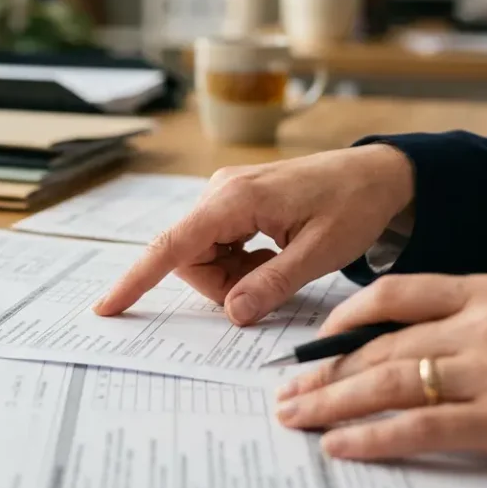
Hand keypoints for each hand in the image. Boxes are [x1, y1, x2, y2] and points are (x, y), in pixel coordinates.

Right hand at [93, 145, 414, 324]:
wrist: (378, 174)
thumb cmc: (353, 205)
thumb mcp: (320, 253)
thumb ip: (273, 284)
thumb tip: (232, 314)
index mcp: (235, 200)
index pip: (173, 246)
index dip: (138, 279)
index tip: (108, 306)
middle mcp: (221, 192)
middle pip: (189, 259)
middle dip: (220, 286)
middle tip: (271, 286)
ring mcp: (226, 196)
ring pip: (203, 256)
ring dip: (234, 277)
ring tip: (281, 266)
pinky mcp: (235, 203)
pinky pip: (218, 246)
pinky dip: (241, 264)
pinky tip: (275, 255)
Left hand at [276, 273, 486, 479]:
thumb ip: (470, 319)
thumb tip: (398, 345)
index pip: (396, 294)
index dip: (345, 319)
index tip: (316, 342)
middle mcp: (486, 322)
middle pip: (382, 344)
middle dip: (326, 370)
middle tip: (288, 391)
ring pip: (389, 383)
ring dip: (334, 403)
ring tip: (298, 417)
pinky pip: (420, 428)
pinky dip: (373, 438)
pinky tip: (342, 445)